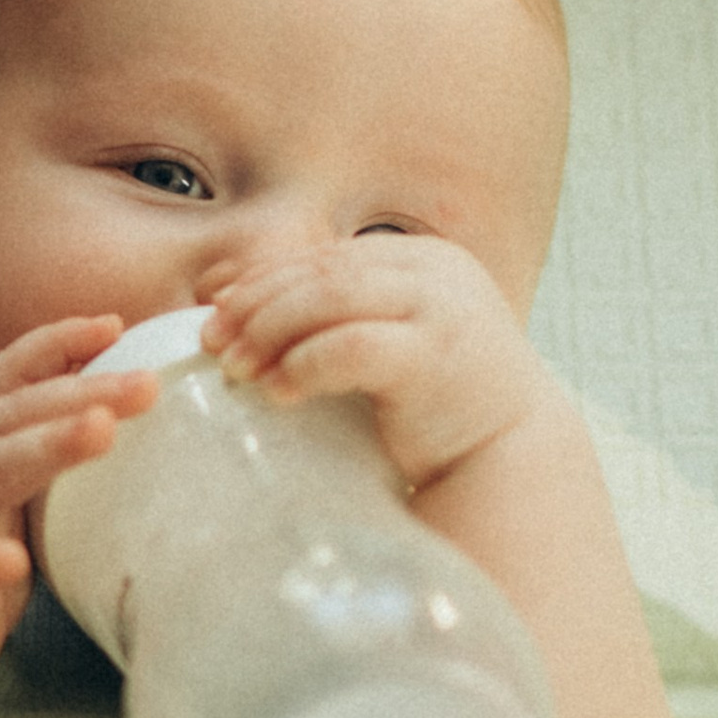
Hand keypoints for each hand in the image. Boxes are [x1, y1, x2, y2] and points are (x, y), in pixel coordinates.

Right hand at [0, 316, 157, 690]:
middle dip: (84, 392)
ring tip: (102, 431)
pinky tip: (12, 562)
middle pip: (18, 412)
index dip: (58, 342)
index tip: (114, 324)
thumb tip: (124, 423)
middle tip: (146, 385)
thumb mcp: (0, 482)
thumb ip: (43, 451)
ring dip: (48, 446)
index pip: (13, 373)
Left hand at [202, 239, 552, 490]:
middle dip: (256, 304)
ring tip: (233, 367)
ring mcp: (441, 310)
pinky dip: (302, 365)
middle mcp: (435, 273)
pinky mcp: (435, 357)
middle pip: (320, 272)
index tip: (213, 305)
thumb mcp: (383, 340)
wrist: (506, 461)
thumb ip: (327, 314)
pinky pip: (350, 347)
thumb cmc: (431, 405)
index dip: (262, 277)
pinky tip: (277, 393)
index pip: (324, 256)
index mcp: (421, 259)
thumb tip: (223, 293)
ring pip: (329, 298)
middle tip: (211, 340)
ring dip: (269, 331)